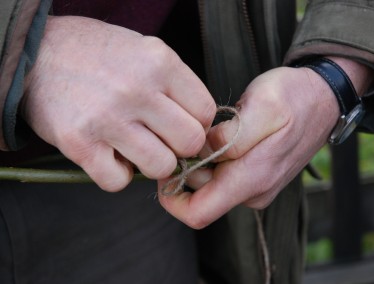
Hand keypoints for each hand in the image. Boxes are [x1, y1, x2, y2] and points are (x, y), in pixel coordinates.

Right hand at [22, 16, 215, 191]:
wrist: (39, 53)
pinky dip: (117, 175)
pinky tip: (109, 155)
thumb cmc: (99, 55)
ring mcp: (108, 117)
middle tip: (161, 140)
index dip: (198, 125)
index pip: (205, 111)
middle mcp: (137, 89)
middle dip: (179, 148)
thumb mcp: (145, 51)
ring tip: (134, 147)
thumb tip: (200, 127)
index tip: (182, 126)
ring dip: (151, 164)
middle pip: (190, 143)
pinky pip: (118, 182)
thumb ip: (175, 85)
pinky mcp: (79, 142)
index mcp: (160, 62)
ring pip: (160, 167)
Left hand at [158, 58, 373, 228]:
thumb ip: (229, 137)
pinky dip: (213, 160)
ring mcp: (256, 186)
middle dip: (186, 170)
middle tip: (187, 135)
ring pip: (210, 186)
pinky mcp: (257, 177)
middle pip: (200, 196)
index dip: (172, 200)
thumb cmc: (294, 98)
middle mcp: (253, 192)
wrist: (323, 98)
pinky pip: (224, 177)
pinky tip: (221, 136)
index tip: (163, 171)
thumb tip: (201, 153)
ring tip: (210, 131)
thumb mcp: (262, 107)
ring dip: (200, 162)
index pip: (199, 213)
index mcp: (253, 179)